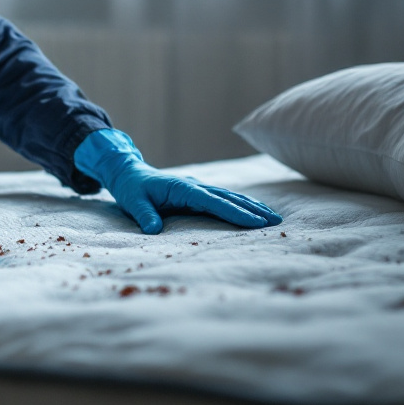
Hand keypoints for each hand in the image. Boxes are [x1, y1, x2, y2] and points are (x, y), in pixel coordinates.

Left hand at [74, 129, 282, 233]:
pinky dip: (240, 204)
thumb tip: (153, 231)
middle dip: (253, 209)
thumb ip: (144, 216)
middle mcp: (194, 186)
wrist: (127, 173)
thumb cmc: (130, 188)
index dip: (235, 212)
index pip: (214, 202)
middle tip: (276, 221)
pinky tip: (253, 211)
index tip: (255, 222)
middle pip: (229, 198)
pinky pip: (223, 199)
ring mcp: (197, 188)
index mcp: (182, 188)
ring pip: (229, 197)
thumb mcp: (133, 202)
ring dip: (251, 206)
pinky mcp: (197, 193)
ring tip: (273, 217)